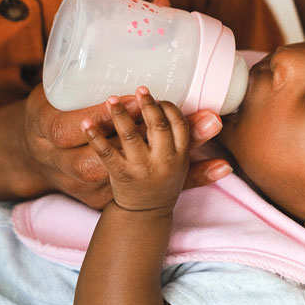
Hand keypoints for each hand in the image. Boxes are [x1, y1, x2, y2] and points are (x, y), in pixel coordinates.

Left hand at [82, 88, 189, 213]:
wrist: (144, 214)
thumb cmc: (164, 181)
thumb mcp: (185, 164)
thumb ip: (199, 141)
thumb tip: (217, 119)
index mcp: (180, 155)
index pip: (179, 123)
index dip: (168, 107)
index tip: (157, 98)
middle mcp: (162, 161)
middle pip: (156, 126)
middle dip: (147, 105)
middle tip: (139, 89)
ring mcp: (140, 168)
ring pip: (129, 135)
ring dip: (120, 114)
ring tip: (112, 99)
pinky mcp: (119, 174)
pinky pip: (106, 152)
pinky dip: (95, 136)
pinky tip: (87, 124)